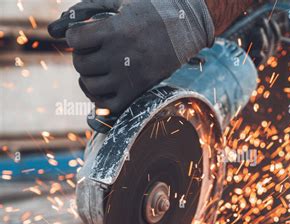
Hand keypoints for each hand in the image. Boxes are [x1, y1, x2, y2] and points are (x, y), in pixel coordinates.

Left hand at [49, 0, 214, 131]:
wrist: (187, 26)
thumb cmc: (154, 10)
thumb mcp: (121, 2)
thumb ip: (90, 8)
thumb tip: (59, 24)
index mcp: (114, 30)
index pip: (74, 39)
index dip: (74, 36)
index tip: (82, 35)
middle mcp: (120, 55)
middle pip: (80, 64)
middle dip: (81, 56)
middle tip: (91, 52)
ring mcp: (130, 76)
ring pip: (91, 85)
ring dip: (88, 78)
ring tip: (96, 69)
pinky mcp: (139, 90)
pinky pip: (108, 105)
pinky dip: (100, 99)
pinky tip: (103, 87)